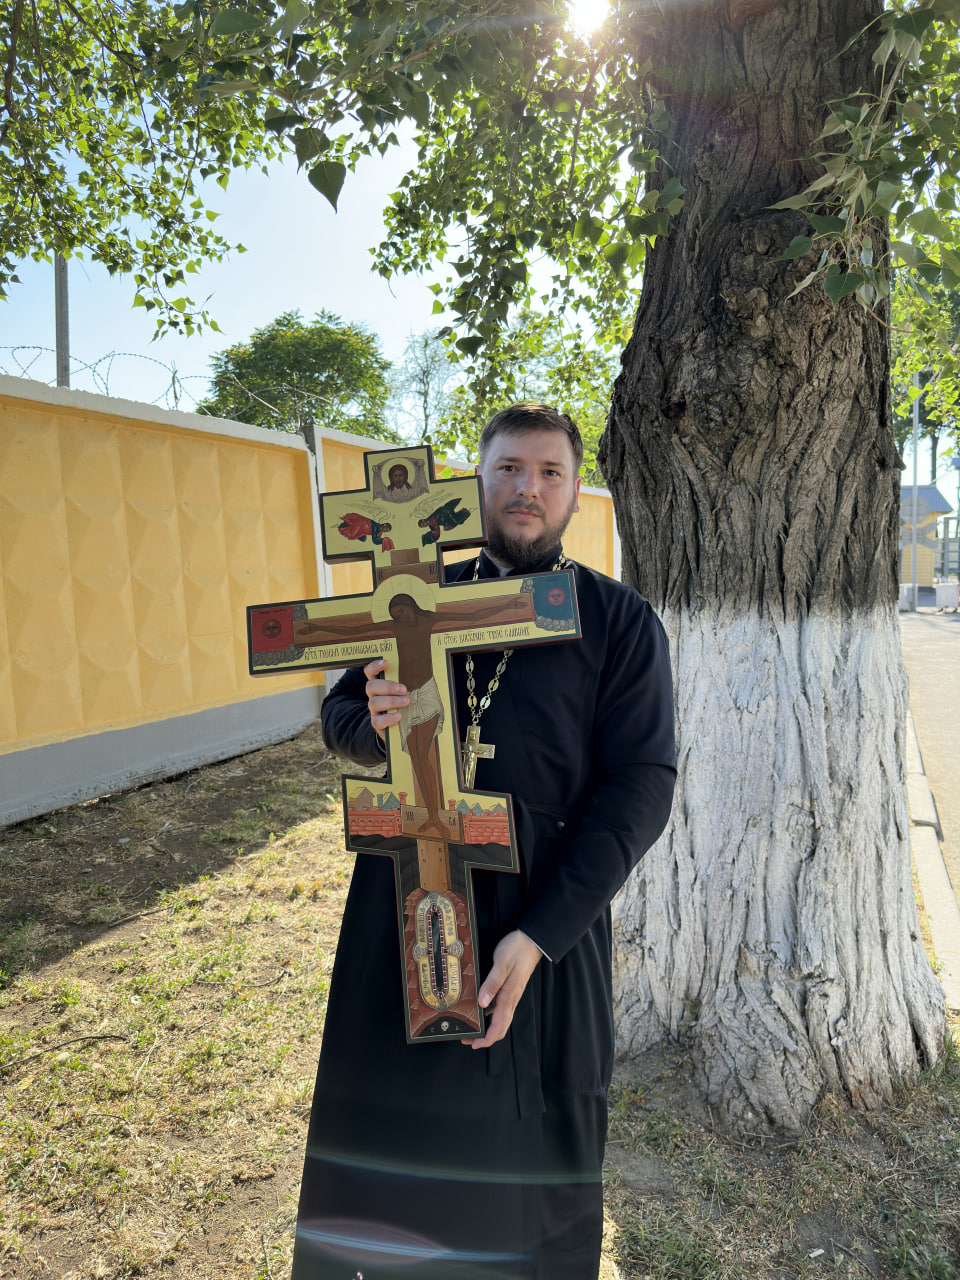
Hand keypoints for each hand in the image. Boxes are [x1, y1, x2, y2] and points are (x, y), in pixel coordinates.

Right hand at [363, 657, 407, 741]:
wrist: (405, 725)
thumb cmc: (408, 702)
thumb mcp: (410, 690)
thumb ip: (412, 681)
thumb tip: (425, 671)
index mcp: (381, 684)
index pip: (370, 671)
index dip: (374, 666)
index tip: (385, 662)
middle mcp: (375, 695)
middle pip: (371, 686)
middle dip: (388, 686)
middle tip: (404, 689)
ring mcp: (374, 710)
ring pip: (373, 702)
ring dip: (391, 701)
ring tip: (406, 702)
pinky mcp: (377, 723)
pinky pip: (377, 721)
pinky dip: (388, 718)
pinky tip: (398, 716)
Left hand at [462, 931, 541, 1048]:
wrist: (531, 940)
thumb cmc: (517, 950)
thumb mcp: (502, 964)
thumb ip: (492, 984)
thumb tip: (482, 1004)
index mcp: (509, 996)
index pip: (499, 1027)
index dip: (486, 1039)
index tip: (474, 1044)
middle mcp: (511, 999)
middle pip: (500, 1027)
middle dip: (485, 1037)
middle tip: (468, 1039)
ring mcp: (511, 994)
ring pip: (500, 1019)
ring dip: (487, 1027)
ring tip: (471, 1026)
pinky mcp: (509, 988)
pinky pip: (499, 1007)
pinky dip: (489, 1013)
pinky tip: (479, 1008)